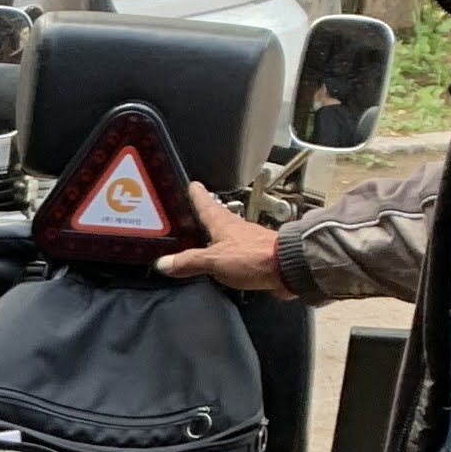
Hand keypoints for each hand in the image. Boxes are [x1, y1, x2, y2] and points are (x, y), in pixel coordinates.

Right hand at [153, 182, 286, 296]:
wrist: (289, 267)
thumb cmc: (250, 257)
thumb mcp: (214, 260)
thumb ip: (189, 261)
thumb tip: (161, 263)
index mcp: (223, 224)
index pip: (206, 205)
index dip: (198, 195)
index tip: (192, 184)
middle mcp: (236, 228)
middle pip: (217, 218)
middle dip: (206, 214)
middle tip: (193, 211)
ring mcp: (248, 241)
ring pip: (227, 234)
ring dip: (216, 234)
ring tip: (203, 237)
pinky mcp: (257, 255)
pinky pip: (235, 251)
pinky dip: (226, 252)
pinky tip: (222, 260)